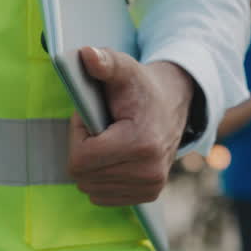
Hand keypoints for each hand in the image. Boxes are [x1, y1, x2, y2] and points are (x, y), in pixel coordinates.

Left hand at [67, 47, 192, 206]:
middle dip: (83, 150)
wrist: (172, 103)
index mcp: (141, 144)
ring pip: (90, 187)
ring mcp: (150, 186)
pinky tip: (114, 156)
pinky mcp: (149, 194)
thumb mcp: (123, 69)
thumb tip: (87, 55)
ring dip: (91, 164)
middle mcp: (149, 171)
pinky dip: (100, 177)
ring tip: (108, 140)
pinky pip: (102, 196)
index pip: (80, 160)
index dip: (78, 136)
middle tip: (99, 127)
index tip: (91, 117)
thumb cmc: (140, 87)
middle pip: (83, 176)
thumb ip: (104, 62)